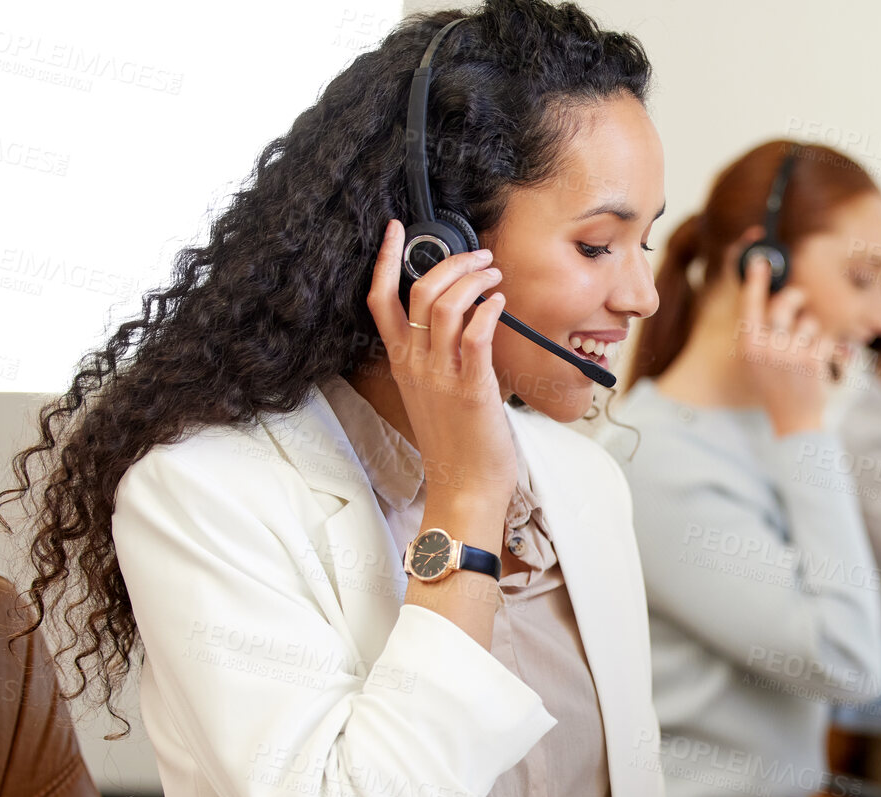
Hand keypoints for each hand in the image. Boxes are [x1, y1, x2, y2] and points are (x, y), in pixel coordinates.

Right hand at [365, 219, 517, 513]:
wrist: (465, 485)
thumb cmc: (458, 441)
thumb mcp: (435, 391)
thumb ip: (440, 355)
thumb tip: (466, 319)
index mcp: (403, 362)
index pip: (380, 300)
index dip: (384, 259)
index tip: (396, 228)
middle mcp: (416, 364)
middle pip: (419, 292)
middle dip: (451, 262)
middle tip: (479, 255)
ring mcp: (441, 375)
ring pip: (446, 306)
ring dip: (474, 279)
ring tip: (494, 274)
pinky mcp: (471, 388)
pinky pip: (475, 335)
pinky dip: (488, 310)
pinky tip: (499, 303)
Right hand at [735, 246, 832, 437]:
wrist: (793, 419)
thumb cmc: (775, 385)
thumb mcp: (757, 359)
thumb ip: (761, 331)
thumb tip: (776, 297)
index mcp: (748, 346)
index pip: (750, 304)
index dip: (756, 280)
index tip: (761, 260)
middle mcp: (766, 347)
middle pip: (784, 304)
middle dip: (795, 297)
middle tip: (799, 298)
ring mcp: (789, 353)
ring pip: (808, 321)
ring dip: (811, 331)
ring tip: (804, 350)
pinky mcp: (811, 360)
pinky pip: (823, 337)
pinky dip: (824, 347)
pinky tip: (815, 364)